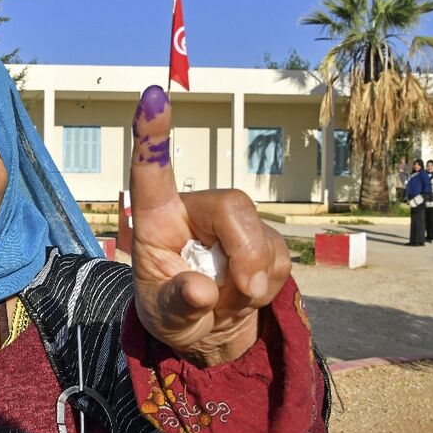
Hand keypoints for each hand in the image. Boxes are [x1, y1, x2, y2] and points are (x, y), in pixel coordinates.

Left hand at [130, 86, 290, 366]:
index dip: (152, 136)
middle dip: (246, 250)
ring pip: (262, 234)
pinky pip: (281, 257)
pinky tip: (248, 297)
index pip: (152, 173)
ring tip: (230, 303)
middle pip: (232, 205)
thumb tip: (202, 291)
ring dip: (256, 278)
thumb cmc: (172, 314)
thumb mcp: (164, 318)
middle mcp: (195, 214)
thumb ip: (179, 303)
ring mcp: (232, 226)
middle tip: (243, 292)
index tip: (152, 96)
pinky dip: (269, 285)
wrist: (207, 336)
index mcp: (157, 221)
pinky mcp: (262, 241)